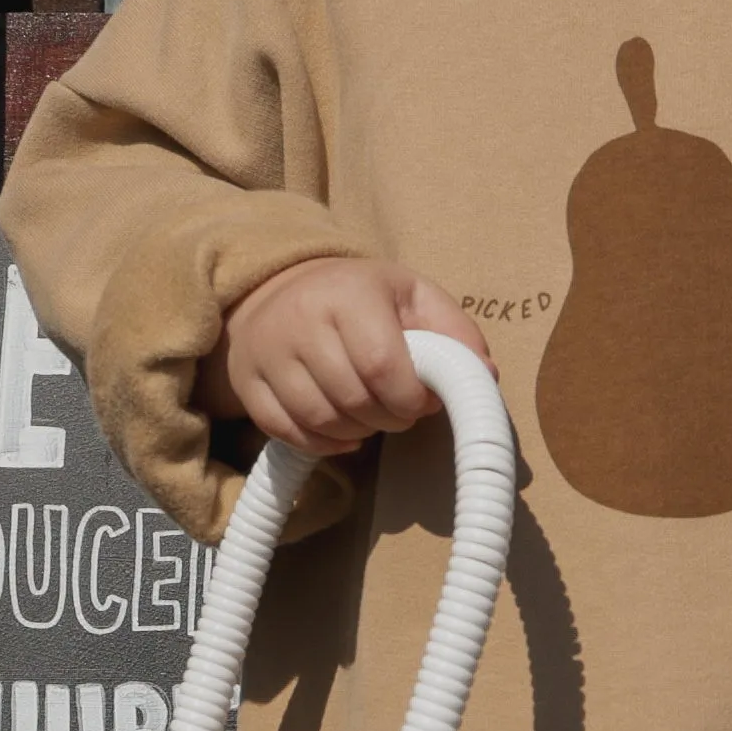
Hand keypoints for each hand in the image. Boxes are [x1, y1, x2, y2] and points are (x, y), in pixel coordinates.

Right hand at [203, 260, 492, 457]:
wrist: (277, 287)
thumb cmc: (358, 296)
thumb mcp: (412, 295)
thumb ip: (454, 331)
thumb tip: (486, 375)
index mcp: (348, 293)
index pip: (382, 365)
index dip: (410, 399)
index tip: (422, 402)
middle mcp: (300, 319)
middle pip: (353, 399)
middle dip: (389, 418)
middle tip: (399, 411)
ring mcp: (266, 353)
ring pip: (320, 420)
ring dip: (358, 432)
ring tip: (372, 416)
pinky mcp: (246, 383)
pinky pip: (286, 433)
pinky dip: (322, 443)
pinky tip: (343, 431)